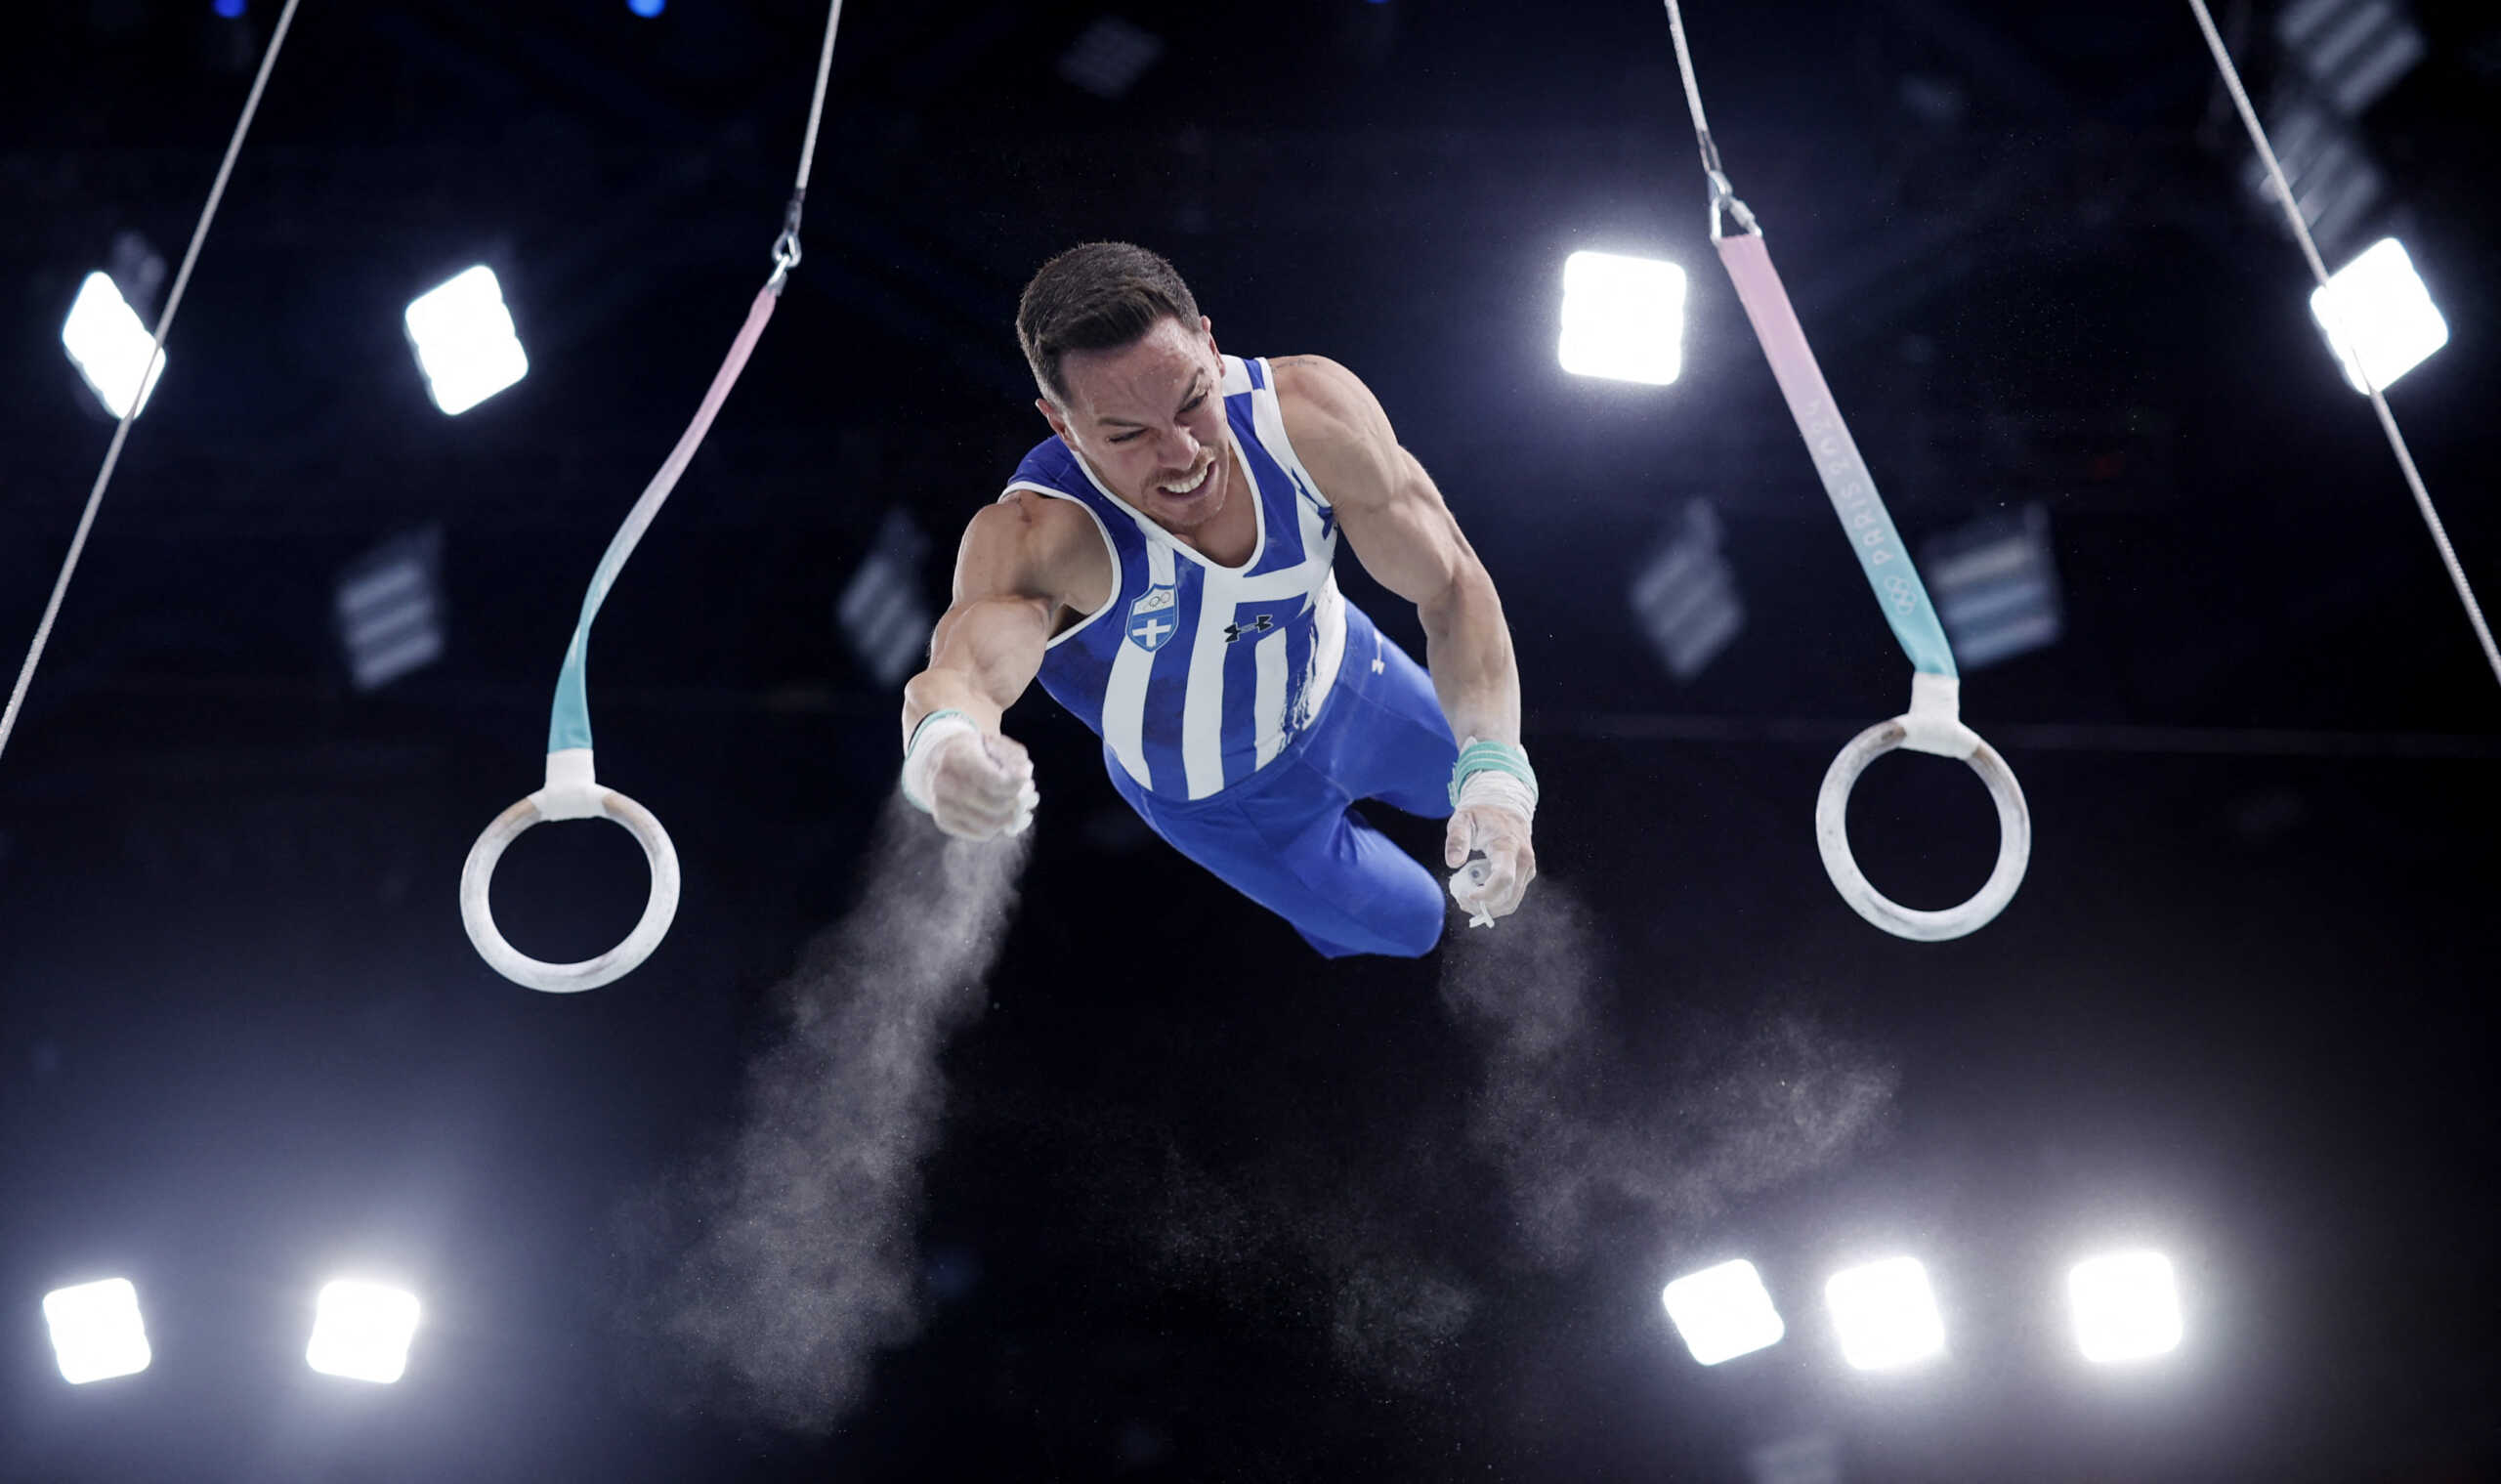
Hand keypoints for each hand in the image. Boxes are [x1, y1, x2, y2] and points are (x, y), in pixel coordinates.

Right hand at [923, 728, 1038, 840]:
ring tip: (1024, 808)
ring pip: (989, 825)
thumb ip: (1015, 758)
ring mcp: (941, 805)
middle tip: (1031, 796)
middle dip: (1019, 803)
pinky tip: (1008, 816)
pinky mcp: (943, 821)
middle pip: (995, 805)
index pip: (995, 782)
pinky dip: (999, 827)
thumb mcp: (996, 743)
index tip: (1027, 781)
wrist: (938, 760)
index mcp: (956, 757)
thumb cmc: (975, 750)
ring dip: (1013, 818)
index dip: (1017, 786)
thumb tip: (1025, 781)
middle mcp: (944, 782)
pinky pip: (980, 834)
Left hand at [1445, 800, 1534, 926]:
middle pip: (1508, 897)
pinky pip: (1512, 896)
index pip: (1503, 878)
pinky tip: (1477, 893)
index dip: (1486, 893)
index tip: (1466, 895)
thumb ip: (1457, 838)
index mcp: (1508, 846)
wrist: (1505, 806)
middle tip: (1461, 901)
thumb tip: (1453, 863)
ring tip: (1466, 899)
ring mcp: (1528, 868)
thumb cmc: (1480, 814)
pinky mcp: (1527, 874)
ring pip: (1511, 901)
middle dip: (1484, 906)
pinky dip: (1495, 902)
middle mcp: (1523, 860)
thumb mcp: (1462, 819)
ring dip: (1489, 907)